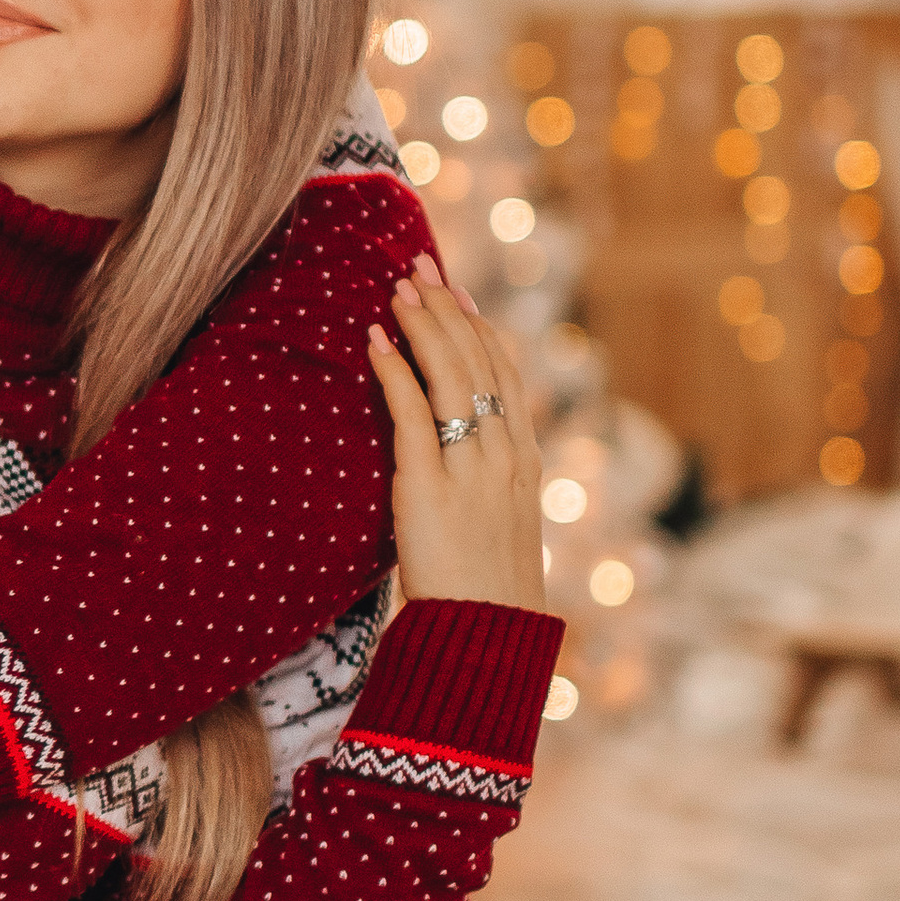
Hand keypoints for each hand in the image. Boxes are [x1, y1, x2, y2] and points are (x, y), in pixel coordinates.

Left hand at [366, 260, 547, 611]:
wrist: (486, 635)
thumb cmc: (485, 587)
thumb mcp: (497, 521)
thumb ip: (485, 478)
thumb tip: (459, 450)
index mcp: (524, 458)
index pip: (506, 373)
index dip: (480, 326)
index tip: (457, 290)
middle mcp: (504, 454)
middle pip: (478, 361)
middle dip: (448, 308)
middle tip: (420, 265)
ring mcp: (470, 468)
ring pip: (451, 376)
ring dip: (422, 325)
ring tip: (397, 287)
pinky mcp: (428, 487)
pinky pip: (411, 414)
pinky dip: (393, 371)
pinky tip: (375, 340)